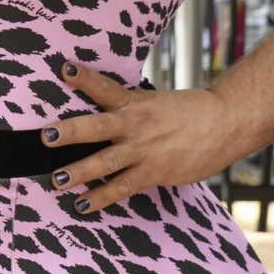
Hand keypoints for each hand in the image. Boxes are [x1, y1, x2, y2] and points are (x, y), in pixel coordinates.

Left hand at [41, 62, 246, 213]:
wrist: (226, 123)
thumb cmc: (187, 111)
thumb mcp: (153, 101)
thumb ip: (126, 105)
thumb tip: (98, 104)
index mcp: (133, 102)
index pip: (105, 87)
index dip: (85, 78)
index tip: (65, 69)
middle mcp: (135, 125)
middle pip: (98, 127)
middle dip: (72, 132)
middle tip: (47, 136)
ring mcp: (144, 150)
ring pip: (106, 162)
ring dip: (80, 171)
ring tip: (57, 180)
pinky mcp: (153, 172)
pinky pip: (123, 187)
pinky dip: (102, 197)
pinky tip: (82, 204)